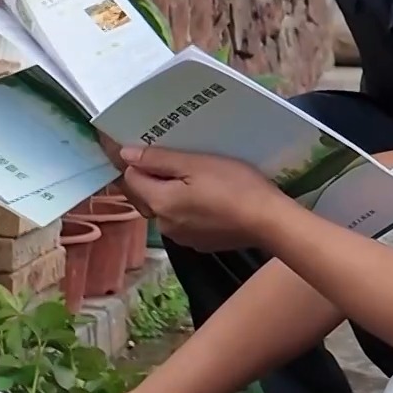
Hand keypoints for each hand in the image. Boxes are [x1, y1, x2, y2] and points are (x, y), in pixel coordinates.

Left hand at [116, 145, 287, 252]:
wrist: (267, 221)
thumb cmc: (233, 185)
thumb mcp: (196, 163)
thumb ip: (158, 159)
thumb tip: (125, 154)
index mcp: (159, 202)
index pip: (132, 178)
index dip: (141, 161)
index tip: (162, 149)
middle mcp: (163, 224)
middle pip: (148, 195)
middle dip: (157, 178)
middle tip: (184, 161)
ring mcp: (182, 237)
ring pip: (167, 209)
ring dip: (174, 195)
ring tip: (200, 179)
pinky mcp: (199, 243)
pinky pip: (185, 221)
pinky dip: (190, 210)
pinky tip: (211, 200)